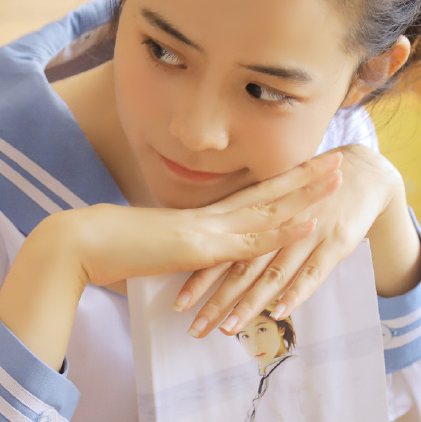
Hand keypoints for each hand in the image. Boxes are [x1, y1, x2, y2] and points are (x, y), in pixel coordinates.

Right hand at [0, 152, 341, 367]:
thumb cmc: (107, 252)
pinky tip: (310, 224)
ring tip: (338, 178)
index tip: (308, 168)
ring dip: (305, 194)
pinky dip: (281, 232)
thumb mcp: (153, 253)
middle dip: (304, 177)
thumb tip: (182, 263)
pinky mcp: (200, 248)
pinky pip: (248, 241)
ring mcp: (206, 229)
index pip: (248, 196)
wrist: (81, 246)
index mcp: (198, 218)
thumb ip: (174, 256)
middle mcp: (207, 217)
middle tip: (339, 158)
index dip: (281, 182)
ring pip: (266, 208)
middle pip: (265, 192)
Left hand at [174, 144, 420, 336]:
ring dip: (248, 304)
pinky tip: (277, 313)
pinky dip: (294, 293)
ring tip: (229, 329)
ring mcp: (306, 236)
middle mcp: (278, 228)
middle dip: (216, 301)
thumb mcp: (280, 208)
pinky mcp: (335, 243)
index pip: (224, 254)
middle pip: (240, 269)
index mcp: (261, 220)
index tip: (178, 303)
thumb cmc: (317, 193)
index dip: (199, 278)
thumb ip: (255, 232)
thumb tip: (225, 260)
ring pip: (271, 275)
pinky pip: (312, 273)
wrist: (362, 171)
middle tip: (195, 328)